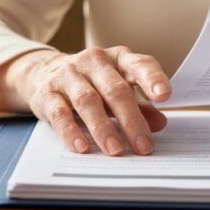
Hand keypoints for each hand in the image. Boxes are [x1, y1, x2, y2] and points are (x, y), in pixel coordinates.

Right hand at [16, 46, 170, 155]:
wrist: (45, 72)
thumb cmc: (92, 83)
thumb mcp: (118, 89)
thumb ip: (140, 106)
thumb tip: (160, 123)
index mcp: (118, 58)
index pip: (139, 65)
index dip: (152, 79)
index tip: (164, 96)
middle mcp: (94, 61)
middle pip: (115, 90)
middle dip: (131, 120)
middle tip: (143, 146)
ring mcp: (69, 74)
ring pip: (88, 101)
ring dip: (103, 128)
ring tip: (115, 150)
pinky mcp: (47, 92)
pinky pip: (60, 112)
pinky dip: (72, 131)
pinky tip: (82, 147)